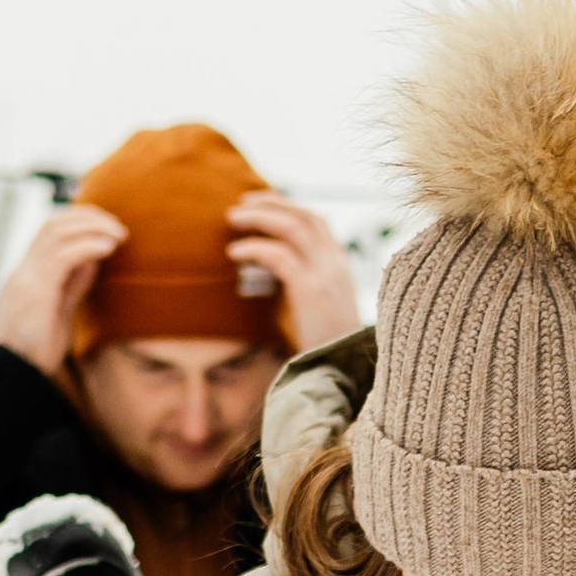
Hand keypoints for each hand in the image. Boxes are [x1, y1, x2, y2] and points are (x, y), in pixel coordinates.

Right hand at [0, 207, 127, 373]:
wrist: (14, 374)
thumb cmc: (36, 351)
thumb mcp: (59, 311)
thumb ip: (73, 284)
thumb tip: (93, 259)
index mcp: (28, 275)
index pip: (50, 233)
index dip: (79, 223)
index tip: (107, 229)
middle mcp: (25, 271)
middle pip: (53, 224)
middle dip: (88, 217)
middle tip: (119, 227)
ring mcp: (27, 279)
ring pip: (56, 232)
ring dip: (92, 228)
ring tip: (118, 235)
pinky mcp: (35, 292)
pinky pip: (62, 256)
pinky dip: (88, 246)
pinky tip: (108, 248)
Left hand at [226, 194, 359, 352]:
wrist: (342, 372)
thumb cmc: (325, 346)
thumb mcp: (316, 306)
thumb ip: (299, 282)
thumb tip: (264, 268)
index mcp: (340, 265)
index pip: (316, 221)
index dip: (288, 207)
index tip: (261, 206)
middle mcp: (336, 263)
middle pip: (304, 215)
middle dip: (270, 203)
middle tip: (240, 204)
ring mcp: (326, 274)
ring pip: (292, 227)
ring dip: (259, 217)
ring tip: (232, 219)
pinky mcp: (311, 290)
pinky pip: (278, 255)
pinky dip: (254, 248)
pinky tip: (234, 252)